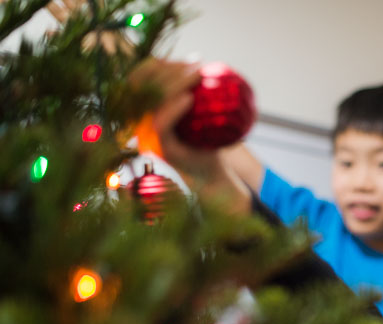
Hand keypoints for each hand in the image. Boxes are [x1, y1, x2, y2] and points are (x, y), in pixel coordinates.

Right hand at [129, 59, 250, 214]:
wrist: (214, 176)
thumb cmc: (209, 144)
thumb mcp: (200, 117)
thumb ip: (191, 94)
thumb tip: (199, 64)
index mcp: (147, 111)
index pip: (141, 79)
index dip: (158, 65)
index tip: (188, 60)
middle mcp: (142, 122)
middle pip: (145, 86)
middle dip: (170, 69)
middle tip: (198, 65)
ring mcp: (149, 136)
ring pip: (152, 101)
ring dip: (175, 83)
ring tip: (198, 74)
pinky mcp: (160, 148)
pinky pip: (161, 123)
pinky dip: (174, 108)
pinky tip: (189, 98)